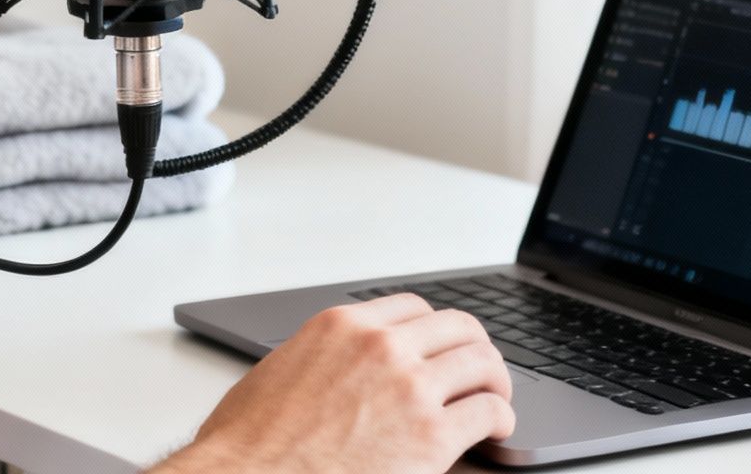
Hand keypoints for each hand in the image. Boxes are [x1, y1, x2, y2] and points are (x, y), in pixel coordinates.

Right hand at [159, 295, 514, 473]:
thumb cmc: (250, 441)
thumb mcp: (280, 371)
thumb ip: (322, 358)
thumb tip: (336, 371)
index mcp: (342, 327)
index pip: (413, 308)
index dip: (436, 329)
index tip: (443, 345)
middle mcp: (381, 347)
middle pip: (457, 327)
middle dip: (474, 348)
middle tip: (480, 369)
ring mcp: (410, 388)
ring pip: (481, 362)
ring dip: (495, 380)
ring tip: (495, 398)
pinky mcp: (431, 436)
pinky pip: (487, 412)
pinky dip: (500, 419)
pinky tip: (495, 431)